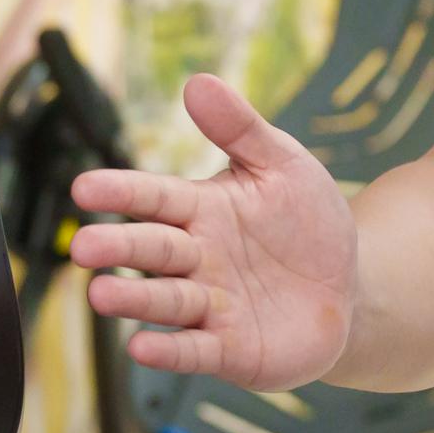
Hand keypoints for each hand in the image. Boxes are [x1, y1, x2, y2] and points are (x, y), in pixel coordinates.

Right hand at [72, 74, 356, 386]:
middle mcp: (197, 258)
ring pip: (165, 301)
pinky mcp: (229, 349)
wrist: (350, 288)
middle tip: (83, 246)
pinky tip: (141, 347)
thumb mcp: (283, 165)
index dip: (121, 192)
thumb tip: (198, 82)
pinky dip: (168, 350)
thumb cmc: (307, 222)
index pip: (154, 197)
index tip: (84, 188)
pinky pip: (194, 350)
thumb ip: (241, 128)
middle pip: (152, 249)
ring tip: (101, 294)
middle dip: (117, 247)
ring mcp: (210, 306)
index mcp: (202, 209)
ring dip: (133, 299)